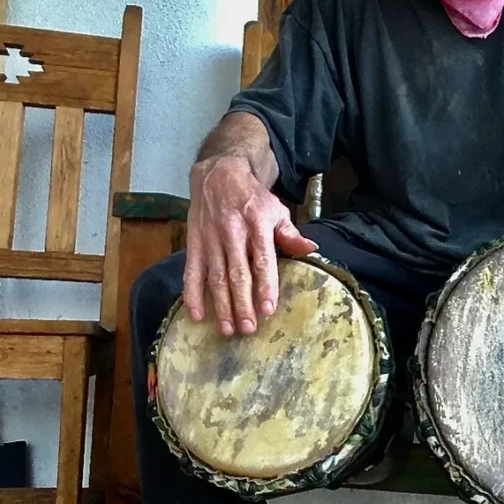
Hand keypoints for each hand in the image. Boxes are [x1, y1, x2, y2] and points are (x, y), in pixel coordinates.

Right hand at [183, 155, 316, 335]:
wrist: (218, 174)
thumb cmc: (253, 198)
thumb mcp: (276, 210)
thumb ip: (290, 234)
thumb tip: (311, 249)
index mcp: (256, 224)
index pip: (262, 260)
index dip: (265, 286)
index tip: (268, 309)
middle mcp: (232, 232)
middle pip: (237, 274)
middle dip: (242, 303)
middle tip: (248, 328)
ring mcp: (210, 239)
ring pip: (215, 277)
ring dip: (221, 305)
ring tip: (227, 329)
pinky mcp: (194, 243)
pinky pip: (192, 272)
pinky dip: (192, 294)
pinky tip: (196, 314)